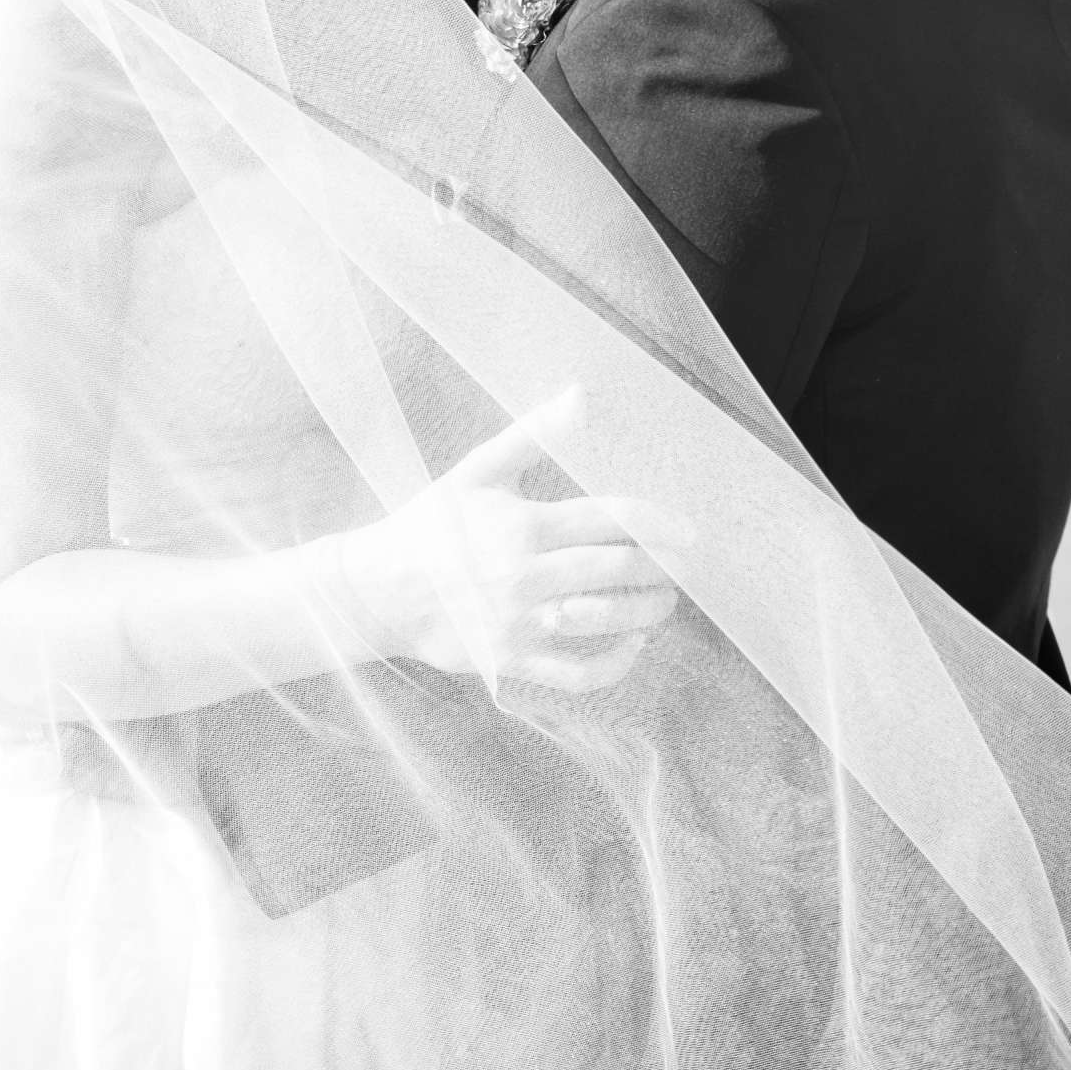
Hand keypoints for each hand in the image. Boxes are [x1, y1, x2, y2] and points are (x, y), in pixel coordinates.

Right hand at [338, 420, 681, 695]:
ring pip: (606, 620)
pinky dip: (615, 664)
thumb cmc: (434, 524)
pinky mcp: (513, 661)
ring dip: (648, 611)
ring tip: (663, 601)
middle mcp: (527, 574)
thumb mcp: (478, 471)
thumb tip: (581, 396)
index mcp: (525, 524)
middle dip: (661, 568)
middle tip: (682, 567)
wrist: (381, 588)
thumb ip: (533, 435)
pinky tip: (632, 645)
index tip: (689, 533)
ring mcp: (521, 622)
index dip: (659, 525)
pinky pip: (577, 673)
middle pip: (618, 569)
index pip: (610, 519)